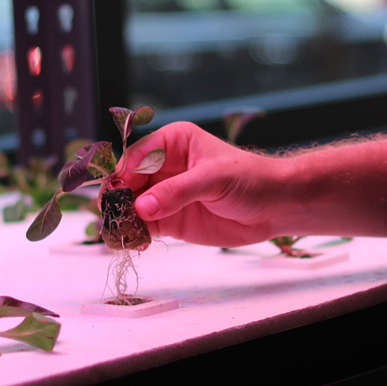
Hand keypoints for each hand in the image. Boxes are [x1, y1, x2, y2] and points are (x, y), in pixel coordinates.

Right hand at [118, 122, 286, 247]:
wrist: (275, 207)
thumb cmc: (250, 179)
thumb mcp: (213, 179)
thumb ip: (177, 191)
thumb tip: (143, 206)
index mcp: (172, 143)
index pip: (137, 156)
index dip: (123, 174)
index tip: (117, 193)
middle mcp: (163, 167)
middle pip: (128, 182)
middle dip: (118, 199)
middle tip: (111, 216)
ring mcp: (164, 195)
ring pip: (132, 205)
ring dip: (123, 218)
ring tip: (118, 233)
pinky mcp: (169, 220)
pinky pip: (145, 226)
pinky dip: (136, 234)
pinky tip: (133, 242)